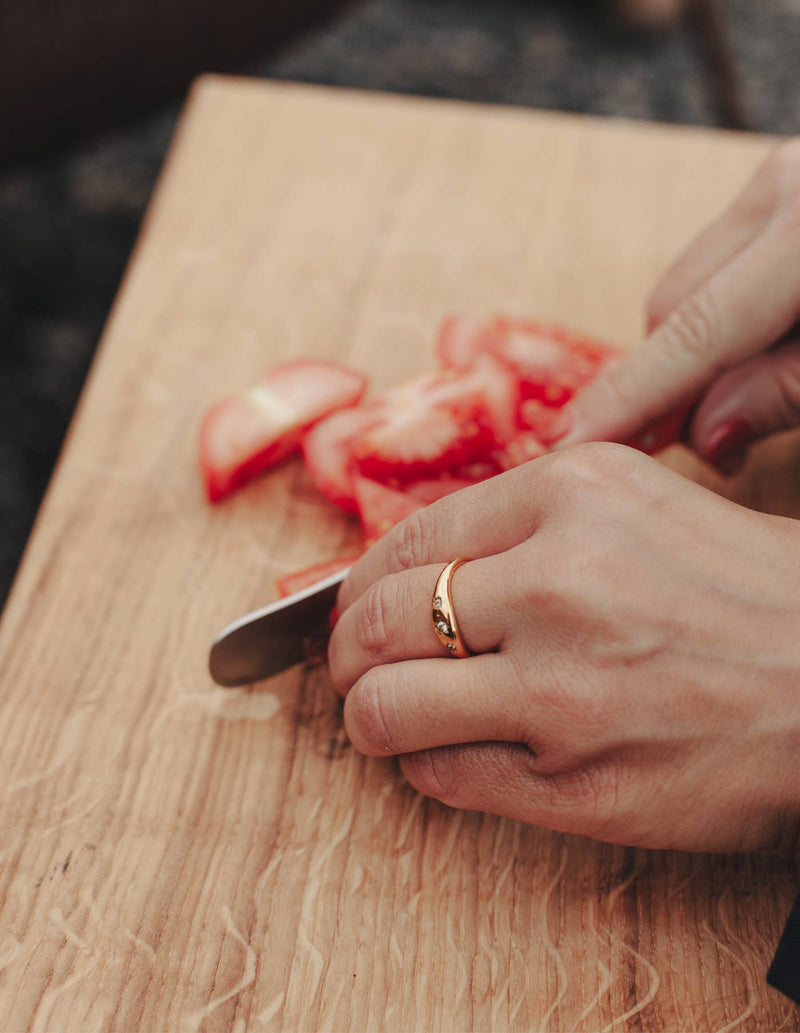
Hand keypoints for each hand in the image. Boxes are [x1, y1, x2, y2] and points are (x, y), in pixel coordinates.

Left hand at [328, 446, 799, 851]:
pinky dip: (422, 765)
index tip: (359, 601)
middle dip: (346, 647)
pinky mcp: (574, 783)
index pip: (409, 537)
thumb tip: (431, 556)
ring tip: (381, 716)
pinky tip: (444, 754)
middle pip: (378, 617)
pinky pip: (442, 775)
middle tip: (352, 662)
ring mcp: (560, 689)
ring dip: (368, 714)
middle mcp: (555, 581)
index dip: (362, 579)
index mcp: (575, 491)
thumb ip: (537, 519)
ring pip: (386, 705)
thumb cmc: (753, 593)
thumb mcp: (648, 505)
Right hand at [552, 140, 799, 473]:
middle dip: (670, 382)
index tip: (564, 445)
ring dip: (698, 351)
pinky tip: (763, 342)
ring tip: (747, 394)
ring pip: (686, 284)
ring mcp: (779, 176)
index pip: (692, 332)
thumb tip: (703, 435)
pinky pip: (716, 260)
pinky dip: (723, 315)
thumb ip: (788, 393)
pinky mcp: (782, 181)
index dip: (628, 397)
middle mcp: (782, 189)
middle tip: (705, 447)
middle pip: (673, 307)